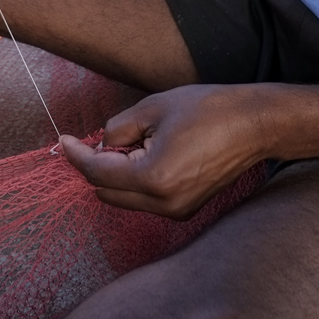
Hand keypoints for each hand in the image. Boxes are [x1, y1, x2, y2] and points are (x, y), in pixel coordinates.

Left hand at [60, 85, 269, 218]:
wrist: (254, 125)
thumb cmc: (208, 110)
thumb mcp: (153, 108)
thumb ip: (117, 128)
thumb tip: (100, 145)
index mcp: (152, 178)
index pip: (98, 173)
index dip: (76, 155)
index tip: (64, 141)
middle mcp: (163, 203)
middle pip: (107, 192)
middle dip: (95, 166)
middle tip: (95, 138)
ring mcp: (177, 210)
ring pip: (124, 199)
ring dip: (116, 174)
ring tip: (133, 141)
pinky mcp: (186, 209)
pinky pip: (145, 199)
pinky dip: (135, 181)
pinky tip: (146, 154)